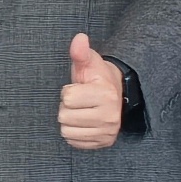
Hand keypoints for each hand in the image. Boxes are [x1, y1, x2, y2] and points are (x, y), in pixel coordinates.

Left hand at [58, 33, 123, 151]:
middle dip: (67, 107)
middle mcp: (110, 116)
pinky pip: (73, 141)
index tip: (80, 88)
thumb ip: (80, 52)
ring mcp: (107, 132)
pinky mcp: (103, 142)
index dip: (68, 91)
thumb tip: (79, 38)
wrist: (116, 95)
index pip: (68, 97)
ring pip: (66, 131)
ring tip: (81, 111)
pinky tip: (83, 123)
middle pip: (64, 116)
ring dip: (69, 121)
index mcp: (106, 95)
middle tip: (80, 101)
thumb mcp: (89, 63)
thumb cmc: (97, 79)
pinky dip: (74, 133)